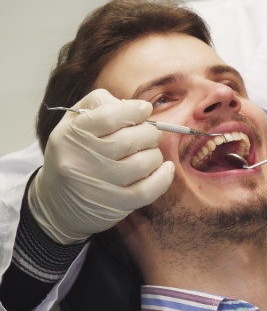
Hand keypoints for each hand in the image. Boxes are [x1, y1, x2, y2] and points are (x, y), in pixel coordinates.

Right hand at [29, 89, 174, 243]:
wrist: (56, 204)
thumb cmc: (75, 154)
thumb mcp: (74, 123)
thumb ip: (101, 105)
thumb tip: (136, 106)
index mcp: (71, 135)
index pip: (109, 116)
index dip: (134, 110)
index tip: (144, 109)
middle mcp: (81, 160)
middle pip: (131, 139)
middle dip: (149, 133)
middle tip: (149, 134)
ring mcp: (97, 185)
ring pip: (143, 162)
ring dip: (155, 155)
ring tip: (150, 153)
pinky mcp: (114, 205)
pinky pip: (148, 190)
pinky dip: (163, 177)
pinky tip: (165, 169)